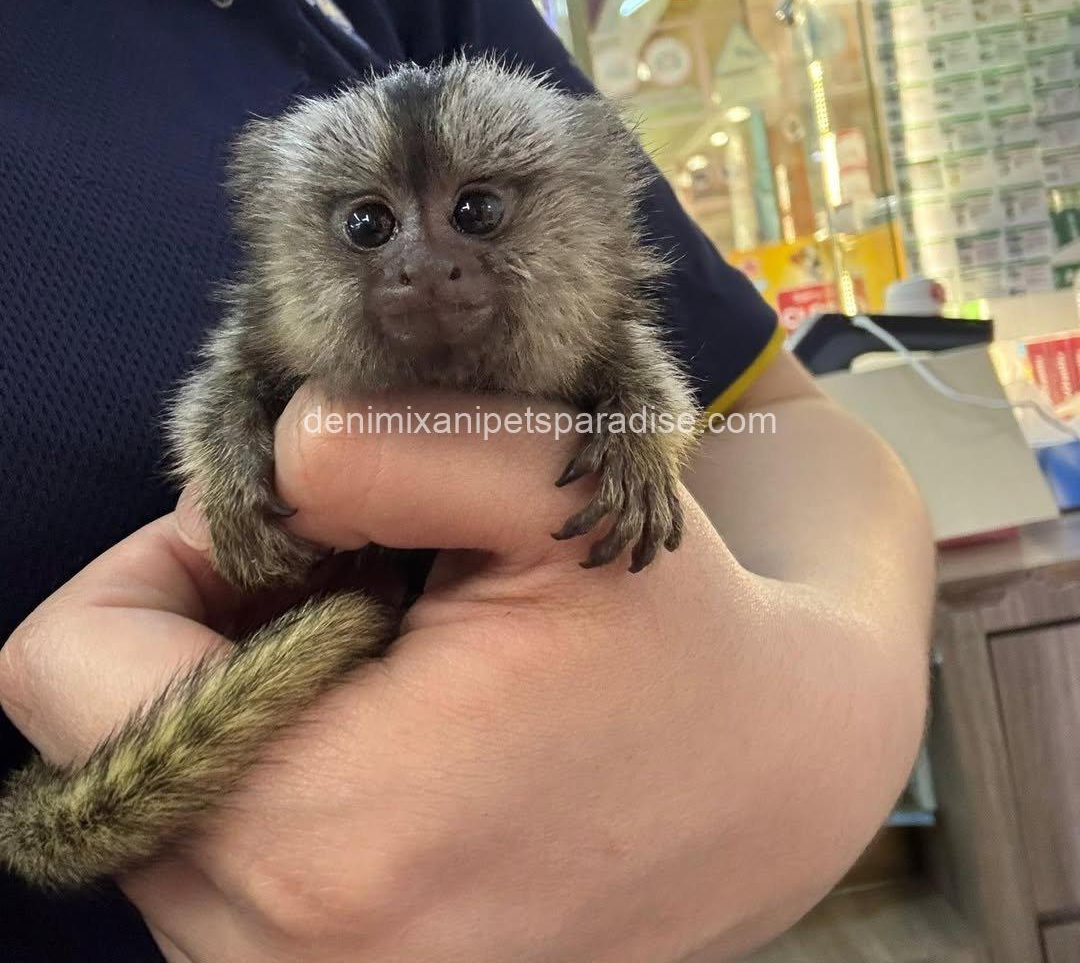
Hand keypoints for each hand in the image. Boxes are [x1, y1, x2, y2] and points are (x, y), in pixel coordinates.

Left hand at [0, 385, 924, 961]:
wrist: (769, 781)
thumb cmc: (673, 640)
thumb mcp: (551, 491)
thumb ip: (386, 438)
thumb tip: (265, 469)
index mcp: (321, 832)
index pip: (67, 668)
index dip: (169, 565)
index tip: (302, 543)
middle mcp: (281, 957)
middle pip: (103, 736)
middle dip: (216, 636)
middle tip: (370, 598)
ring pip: (153, 800)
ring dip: (249, 708)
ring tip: (399, 673)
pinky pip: (215, 863)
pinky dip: (276, 782)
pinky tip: (399, 744)